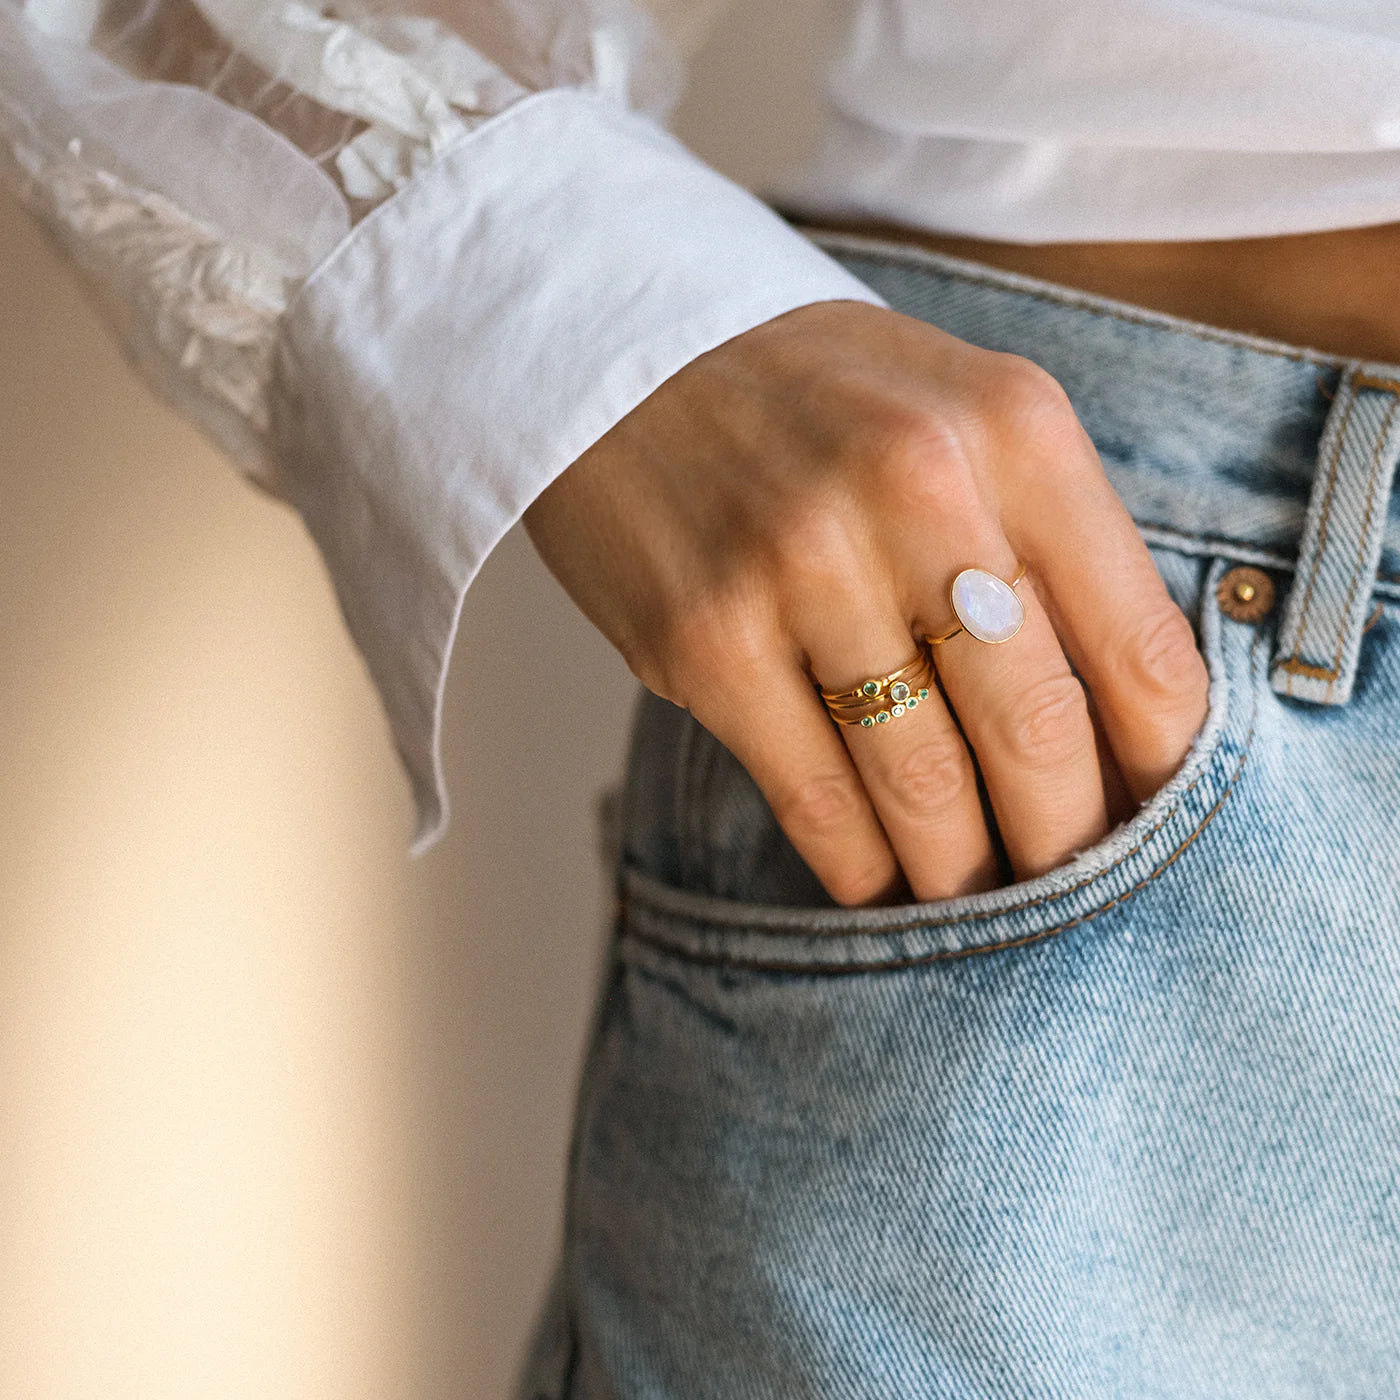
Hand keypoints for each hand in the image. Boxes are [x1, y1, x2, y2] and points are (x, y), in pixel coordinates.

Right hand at [523, 300, 1208, 905]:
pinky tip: (879, 881)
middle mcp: (915, 489)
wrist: (619, 344)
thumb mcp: (961, 412)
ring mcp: (799, 566)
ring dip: (963, 874)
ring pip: (923, 785)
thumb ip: (1049, 543)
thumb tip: (1117, 727)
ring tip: (978, 899)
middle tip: (1078, 897)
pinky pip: (814, 797)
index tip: (1158, 829)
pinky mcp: (705, 638)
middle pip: (1038, 732)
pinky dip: (859, 868)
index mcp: (1014, 429)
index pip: (1141, 648)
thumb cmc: (818, 396)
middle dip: (1070, 846)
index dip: (1166, 772)